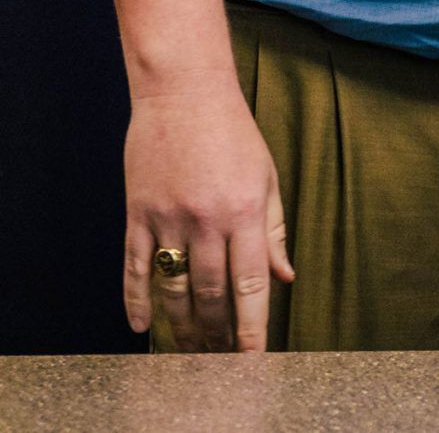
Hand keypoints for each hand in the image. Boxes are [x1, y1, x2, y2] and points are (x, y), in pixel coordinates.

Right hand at [123, 81, 293, 350]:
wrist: (184, 94)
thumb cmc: (235, 134)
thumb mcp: (268, 178)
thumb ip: (274, 231)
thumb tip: (285, 278)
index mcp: (247, 211)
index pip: (250, 284)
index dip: (251, 326)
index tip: (252, 357)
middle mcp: (207, 220)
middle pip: (209, 293)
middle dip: (216, 332)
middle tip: (217, 361)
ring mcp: (168, 218)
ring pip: (172, 287)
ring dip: (180, 324)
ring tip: (188, 352)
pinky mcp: (138, 213)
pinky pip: (135, 267)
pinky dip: (136, 300)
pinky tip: (141, 326)